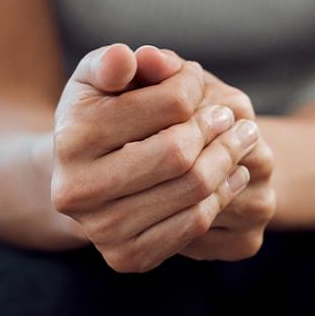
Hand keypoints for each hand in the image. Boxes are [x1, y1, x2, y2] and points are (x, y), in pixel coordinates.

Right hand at [50, 44, 259, 272]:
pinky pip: (194, 226)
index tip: (198, 78)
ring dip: (229, 160)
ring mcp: (100, 230)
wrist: (80, 178)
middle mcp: (77, 190)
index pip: (168, 104)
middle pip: (180, 153)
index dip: (192, 85)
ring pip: (192, 190)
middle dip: (217, 129)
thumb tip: (129, 58)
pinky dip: (222, 196)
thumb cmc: (99, 114)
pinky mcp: (126, 258)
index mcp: (71, 136)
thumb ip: (116, 61)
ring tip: (243, 140)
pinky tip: (233, 174)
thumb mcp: (101, 78)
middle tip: (233, 117)